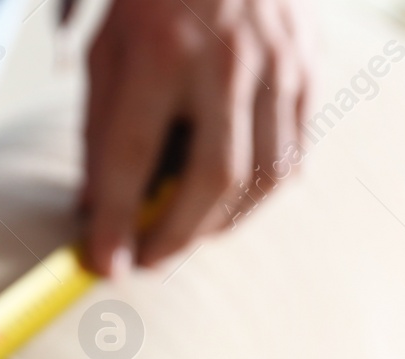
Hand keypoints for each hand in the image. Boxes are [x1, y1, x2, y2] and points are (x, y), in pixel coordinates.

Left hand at [81, 0, 313, 273]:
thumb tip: (97, 212)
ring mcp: (278, 63)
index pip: (134, 155)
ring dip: (221, 223)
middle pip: (214, 177)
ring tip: (184, 233)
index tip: (106, 265)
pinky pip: (292, 157)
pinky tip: (227, 204)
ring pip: (264, 176)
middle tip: (147, 260)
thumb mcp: (108, 53)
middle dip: (177, 235)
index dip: (117, 219)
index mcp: (161, 49)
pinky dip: (257, 195)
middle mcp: (226, 57)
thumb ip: (101, 133)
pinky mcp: (307, 69)